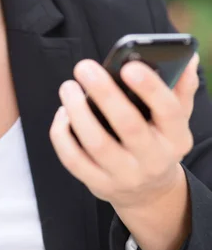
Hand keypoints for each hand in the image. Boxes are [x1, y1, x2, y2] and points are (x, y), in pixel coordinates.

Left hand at [49, 53, 199, 210]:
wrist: (148, 191)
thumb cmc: (158, 139)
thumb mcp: (176, 118)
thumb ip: (181, 86)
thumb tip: (187, 57)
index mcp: (176, 137)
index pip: (169, 111)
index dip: (150, 88)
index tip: (129, 65)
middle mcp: (153, 159)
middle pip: (129, 125)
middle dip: (104, 93)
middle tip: (84, 67)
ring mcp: (125, 175)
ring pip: (97, 143)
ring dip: (78, 111)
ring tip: (69, 87)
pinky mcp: (98, 184)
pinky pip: (73, 160)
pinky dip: (62, 135)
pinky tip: (63, 113)